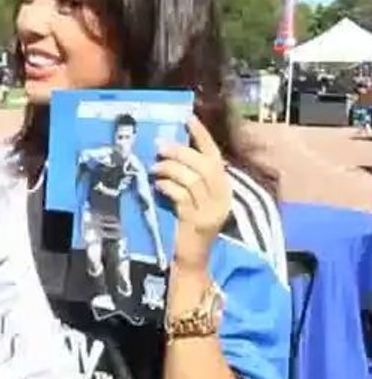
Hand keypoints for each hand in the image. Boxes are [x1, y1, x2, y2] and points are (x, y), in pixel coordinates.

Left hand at [151, 116, 230, 270]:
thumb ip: (188, 177)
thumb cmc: (187, 224)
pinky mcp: (197, 222)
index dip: (202, 136)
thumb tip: (169, 149)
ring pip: (192, 179)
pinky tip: (158, 185)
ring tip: (154, 168)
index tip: (188, 118)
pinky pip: (181, 197)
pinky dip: (168, 187)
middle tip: (160, 145)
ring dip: (170, 169)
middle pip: (204, 166)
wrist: (192, 260)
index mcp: (223, 188)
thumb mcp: (192, 198)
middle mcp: (222, 198)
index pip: (215, 156)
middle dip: (181, 152)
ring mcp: (211, 211)